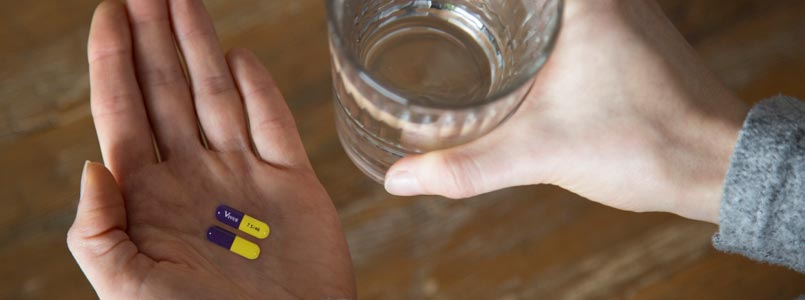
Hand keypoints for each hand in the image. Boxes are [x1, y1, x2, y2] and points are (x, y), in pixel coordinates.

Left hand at [67, 1, 354, 298]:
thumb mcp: (128, 292)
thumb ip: (98, 230)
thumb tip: (91, 165)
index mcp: (149, 200)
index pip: (124, 113)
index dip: (114, 61)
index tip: (110, 13)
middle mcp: (194, 178)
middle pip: (168, 91)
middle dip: (155, 37)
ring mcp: (243, 177)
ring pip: (216, 95)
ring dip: (200, 46)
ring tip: (185, 0)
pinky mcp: (292, 184)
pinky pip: (271, 124)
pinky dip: (257, 89)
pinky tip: (239, 56)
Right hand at [384, 0, 748, 223]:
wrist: (713, 164)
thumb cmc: (644, 146)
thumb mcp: (539, 153)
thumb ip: (466, 165)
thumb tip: (401, 178)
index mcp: (580, 1)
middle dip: (480, 5)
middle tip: (433, 13)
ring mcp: (621, 8)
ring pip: (552, 2)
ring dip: (512, 11)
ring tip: (462, 23)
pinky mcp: (630, 31)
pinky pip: (573, 13)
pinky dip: (538, 23)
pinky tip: (513, 47)